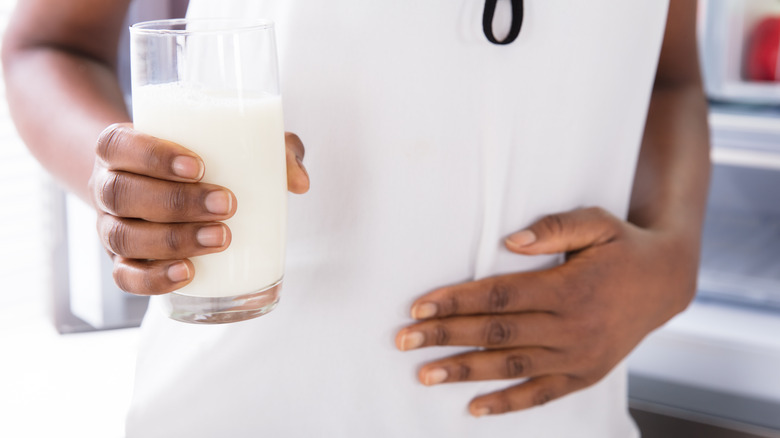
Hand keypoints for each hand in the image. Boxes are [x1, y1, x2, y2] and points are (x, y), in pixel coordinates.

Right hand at [87, 123, 309, 294]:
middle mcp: (109, 186)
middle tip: (226, 204)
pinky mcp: (123, 261)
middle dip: (175, 202)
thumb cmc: (196, 155)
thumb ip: (270, 148)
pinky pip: (126, 277)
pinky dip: (153, 279)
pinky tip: (188, 274)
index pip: (118, 145)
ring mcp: (111, 226)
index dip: (152, 156)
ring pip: (123, 237)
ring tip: (220, 239)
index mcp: (120, 147)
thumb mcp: (228, 140)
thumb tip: (300, 182)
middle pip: (123, 194)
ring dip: (171, 241)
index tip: (198, 166)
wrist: (152, 181)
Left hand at [395, 207, 696, 416]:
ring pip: (511, 368)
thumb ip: (554, 227)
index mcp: (570, 288)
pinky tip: (473, 408)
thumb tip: (508, 240)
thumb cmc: (622, 246)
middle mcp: (572, 328)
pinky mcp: (585, 376)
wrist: (667, 282)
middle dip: (446, 337)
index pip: (500, 296)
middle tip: (404, 341)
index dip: (457, 301)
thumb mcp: (597, 223)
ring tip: (424, 374)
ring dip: (465, 372)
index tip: (419, 306)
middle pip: (496, 334)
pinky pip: (540, 395)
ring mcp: (579, 358)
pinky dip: (507, 404)